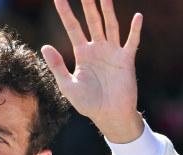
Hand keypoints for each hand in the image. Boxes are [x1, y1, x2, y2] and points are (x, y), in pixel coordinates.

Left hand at [42, 0, 143, 142]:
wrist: (108, 116)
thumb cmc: (87, 103)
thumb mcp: (67, 85)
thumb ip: (57, 66)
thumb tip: (44, 46)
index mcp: (82, 54)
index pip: (72, 28)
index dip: (66, 13)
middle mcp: (98, 49)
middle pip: (92, 21)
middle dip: (88, 5)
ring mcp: (112, 53)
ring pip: (110, 26)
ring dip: (108, 11)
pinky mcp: (126, 60)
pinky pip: (131, 42)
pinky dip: (134, 30)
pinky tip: (137, 16)